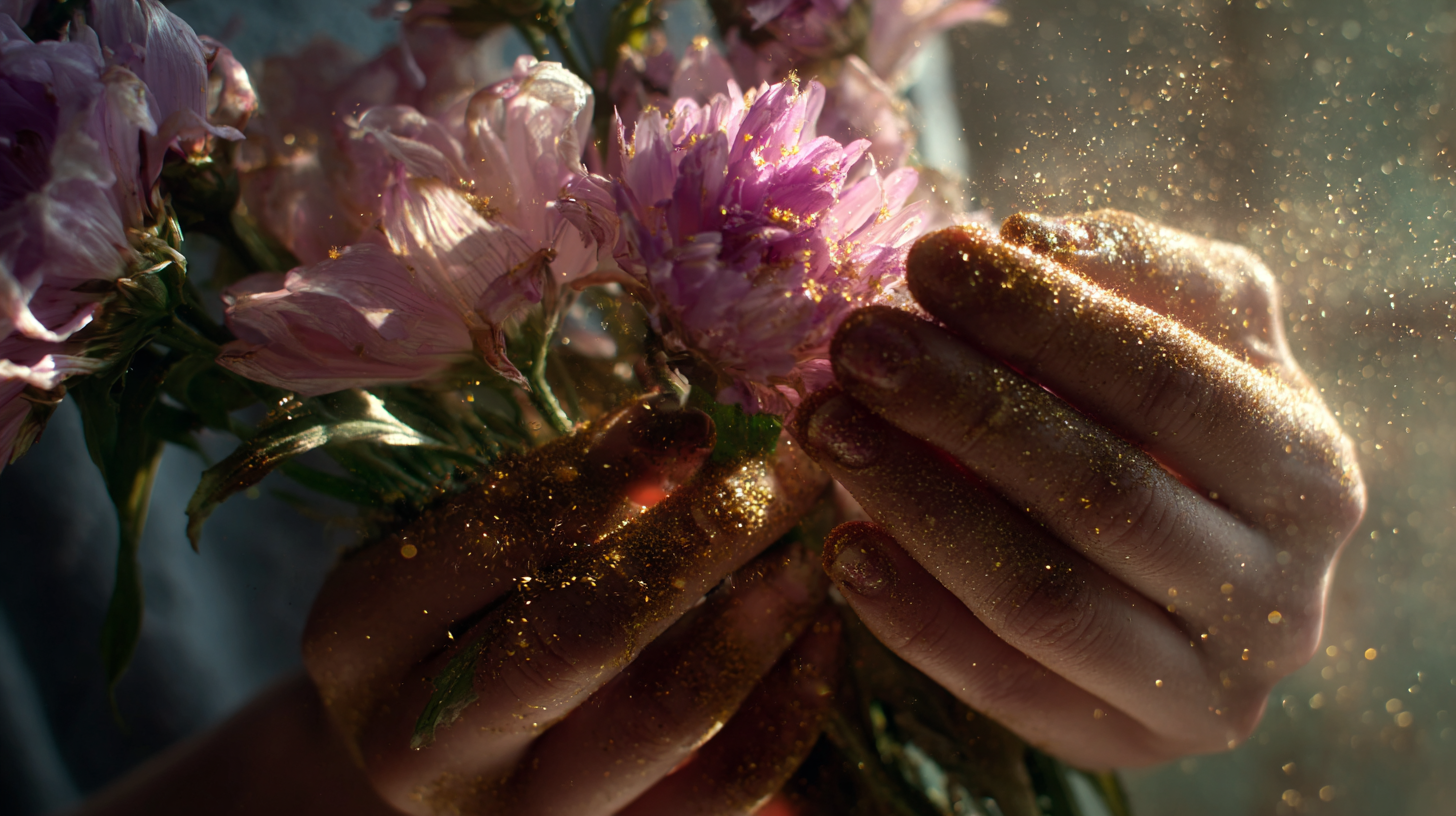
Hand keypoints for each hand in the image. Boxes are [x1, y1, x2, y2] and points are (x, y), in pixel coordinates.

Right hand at [303, 399, 837, 814]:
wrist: (445, 764)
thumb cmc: (461, 618)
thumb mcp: (465, 547)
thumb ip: (555, 493)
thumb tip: (697, 436)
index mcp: (359, 635)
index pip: (496, 535)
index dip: (609, 469)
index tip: (698, 423)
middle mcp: (417, 744)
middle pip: (585, 629)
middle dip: (705, 534)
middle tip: (792, 468)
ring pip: (663, 718)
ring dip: (757, 620)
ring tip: (811, 552)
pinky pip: (722, 793)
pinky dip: (788, 710)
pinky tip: (821, 634)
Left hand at [789, 211, 1364, 767]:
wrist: (1199, 570)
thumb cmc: (1183, 415)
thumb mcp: (1193, 322)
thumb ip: (1136, 266)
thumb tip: (1033, 236)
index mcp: (1305, 470)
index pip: (1169, 380)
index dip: (1043, 315)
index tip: (931, 259)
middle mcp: (1278, 591)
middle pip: (1100, 490)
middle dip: (961, 405)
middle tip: (857, 344)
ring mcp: (1205, 684)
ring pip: (1042, 596)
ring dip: (917, 503)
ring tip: (828, 423)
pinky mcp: (1125, 741)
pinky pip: (1004, 685)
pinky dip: (915, 617)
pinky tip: (842, 547)